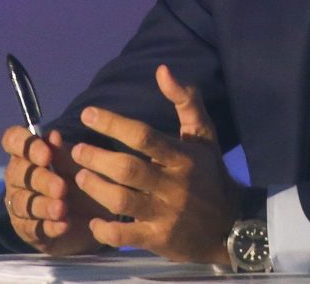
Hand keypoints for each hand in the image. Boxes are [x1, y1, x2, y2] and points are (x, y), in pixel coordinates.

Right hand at [1, 126, 112, 254]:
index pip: (12, 140)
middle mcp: (17, 178)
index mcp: (27, 154)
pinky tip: (63, 224)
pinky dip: (48, 226)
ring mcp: (19, 205)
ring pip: (22, 203)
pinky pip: (32, 229)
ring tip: (62, 208)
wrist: (95, 219)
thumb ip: (64, 154)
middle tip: (62, 187)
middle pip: (17, 174)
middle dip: (40, 180)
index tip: (47, 155)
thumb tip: (53, 135)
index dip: (25, 145)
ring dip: (42, 205)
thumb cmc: (82, 183)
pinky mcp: (27, 231)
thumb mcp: (78, 166)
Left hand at [71, 64, 240, 265]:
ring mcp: (165, 215)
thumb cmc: (210, 174)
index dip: (113, 123)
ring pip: (122, 202)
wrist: (232, 225)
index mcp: (182, 157)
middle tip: (77, 149)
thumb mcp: (204, 135)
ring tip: (81, 176)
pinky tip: (94, 220)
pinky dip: (104, 230)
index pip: (143, 136)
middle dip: (97, 158)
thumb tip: (162, 70)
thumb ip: (185, 101)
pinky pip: (124, 236)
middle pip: (128, 170)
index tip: (88, 113)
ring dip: (96, 188)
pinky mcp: (159, 240)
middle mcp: (174, 185)